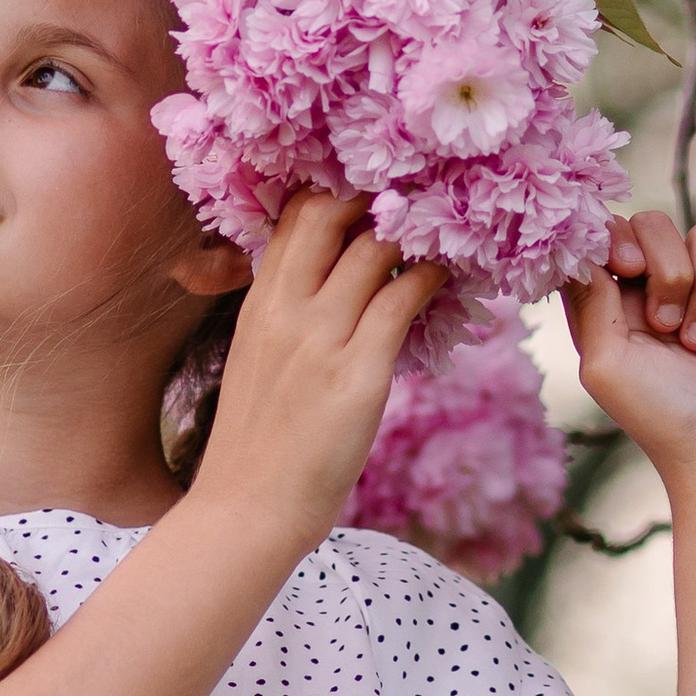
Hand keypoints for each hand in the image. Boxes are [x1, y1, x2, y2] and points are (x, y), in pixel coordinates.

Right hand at [189, 189, 445, 560]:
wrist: (246, 509)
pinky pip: (403, 301)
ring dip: (414, 233)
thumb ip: (285, 315)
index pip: (293, 215)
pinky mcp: (358, 374)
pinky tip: (450, 276)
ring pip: (374, 249)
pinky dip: (431, 278)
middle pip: (330, 213)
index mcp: (260, 303)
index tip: (372, 185)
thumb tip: (329, 285)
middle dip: (375, 194)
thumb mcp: (255, 360)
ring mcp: (321, 339)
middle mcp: (286, 309)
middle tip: (416, 195)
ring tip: (444, 231)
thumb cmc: (256, 444)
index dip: (334, 189)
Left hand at [563, 213, 695, 494]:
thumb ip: (589, 299)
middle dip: (666, 267)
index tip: (627, 269)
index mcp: (611, 304)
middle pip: (654, 223)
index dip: (614, 238)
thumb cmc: (664, 420)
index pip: (604, 235)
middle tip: (667, 325)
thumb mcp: (605, 365)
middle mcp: (655, 291)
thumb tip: (581, 245)